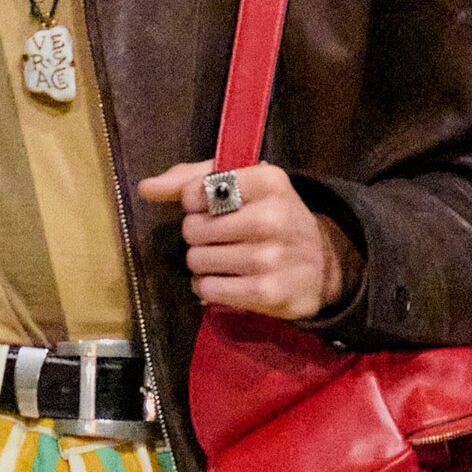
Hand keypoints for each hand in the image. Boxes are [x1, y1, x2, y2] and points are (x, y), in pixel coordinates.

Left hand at [137, 162, 359, 320]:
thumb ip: (193, 178)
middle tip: (222, 238)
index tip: (214, 208)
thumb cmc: (273, 218)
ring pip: (196, 259)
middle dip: (198, 235)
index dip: (195, 203)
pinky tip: (226, 280)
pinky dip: (207, 286)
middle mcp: (271, 217)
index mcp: (268, 181)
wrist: (324, 264)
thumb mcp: (245, 185)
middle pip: (192, 228)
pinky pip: (206, 288)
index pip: (198, 191)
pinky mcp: (266, 292)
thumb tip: (147, 187)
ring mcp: (269, 257)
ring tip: (226, 259)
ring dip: (203, 262)